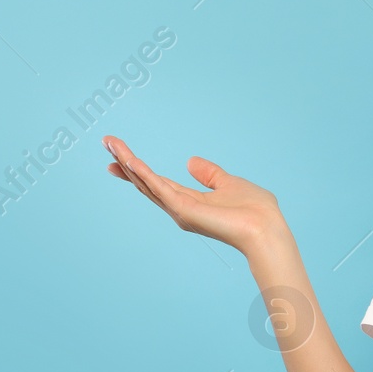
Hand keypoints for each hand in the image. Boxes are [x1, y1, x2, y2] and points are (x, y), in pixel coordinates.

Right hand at [101, 135, 286, 257]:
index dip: (138, 169)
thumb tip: (190, 161)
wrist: (265, 228)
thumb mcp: (228, 183)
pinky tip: (130, 161)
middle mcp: (179, 208)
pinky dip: (143, 174)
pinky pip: (159, 188)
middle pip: (145, 182)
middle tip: (107, 144)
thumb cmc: (254, 210)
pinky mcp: (184, 210)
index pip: (157, 182)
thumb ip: (209, 174)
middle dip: (125, 164)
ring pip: (147, 182)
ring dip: (128, 163)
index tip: (121, 155)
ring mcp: (179, 210)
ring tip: (111, 144)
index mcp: (189, 202)